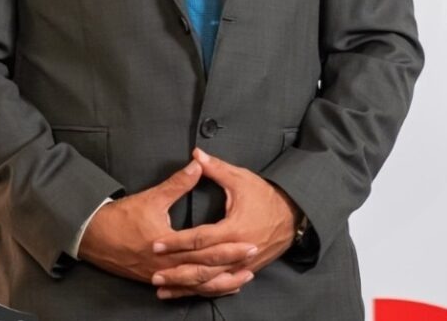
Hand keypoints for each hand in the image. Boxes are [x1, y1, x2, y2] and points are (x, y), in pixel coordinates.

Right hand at [78, 159, 257, 292]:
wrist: (95, 237)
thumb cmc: (122, 217)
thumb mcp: (152, 197)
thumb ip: (178, 183)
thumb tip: (198, 163)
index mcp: (169, 246)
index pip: (206, 249)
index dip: (230, 246)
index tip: (251, 242)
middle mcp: (168, 267)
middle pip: (207, 271)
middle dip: (233, 265)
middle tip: (254, 257)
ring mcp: (163, 277)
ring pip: (199, 286)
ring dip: (223, 283)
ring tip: (244, 278)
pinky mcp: (158, 281)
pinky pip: (187, 290)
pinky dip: (205, 289)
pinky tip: (219, 286)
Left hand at [148, 147, 300, 299]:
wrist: (292, 216)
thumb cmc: (265, 196)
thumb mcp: (240, 179)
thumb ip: (216, 168)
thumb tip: (195, 154)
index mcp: (234, 229)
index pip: (199, 239)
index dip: (176, 242)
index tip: (156, 244)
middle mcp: (238, 252)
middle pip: (202, 266)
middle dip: (177, 270)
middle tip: (154, 273)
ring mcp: (243, 265)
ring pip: (210, 281)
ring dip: (186, 286)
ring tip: (163, 289)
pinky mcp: (246, 271)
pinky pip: (221, 285)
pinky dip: (203, 290)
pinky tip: (187, 292)